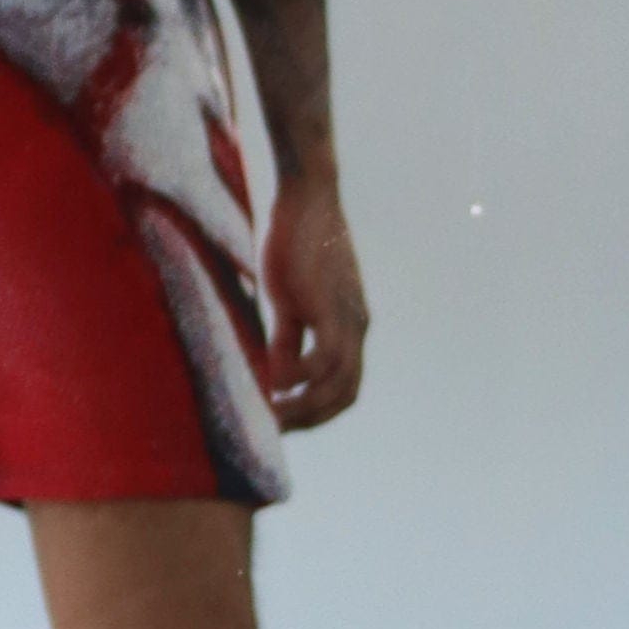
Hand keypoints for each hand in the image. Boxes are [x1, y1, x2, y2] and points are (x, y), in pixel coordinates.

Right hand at [262, 166, 367, 431]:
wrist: (307, 197)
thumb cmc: (294, 242)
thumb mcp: (288, 300)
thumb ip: (286, 340)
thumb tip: (278, 379)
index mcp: (350, 327)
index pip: (343, 387)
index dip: (316, 411)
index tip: (284, 422)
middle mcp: (357, 327)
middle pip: (346, 395)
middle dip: (312, 419)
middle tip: (276, 431)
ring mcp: (347, 318)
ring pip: (338, 384)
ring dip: (305, 407)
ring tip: (271, 416)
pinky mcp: (329, 306)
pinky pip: (323, 359)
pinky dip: (299, 379)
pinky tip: (274, 384)